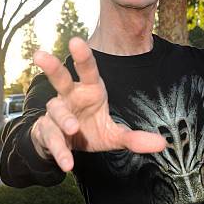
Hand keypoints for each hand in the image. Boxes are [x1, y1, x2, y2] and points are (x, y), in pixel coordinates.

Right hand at [30, 37, 165, 171]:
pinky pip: (51, 138)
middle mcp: (69, 97)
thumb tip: (162, 143)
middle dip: (51, 67)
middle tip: (40, 55)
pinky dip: (59, 150)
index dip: (82, 56)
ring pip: (56, 110)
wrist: (66, 147)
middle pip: (60, 79)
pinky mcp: (46, 132)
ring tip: (73, 128)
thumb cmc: (91, 130)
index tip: (76, 41)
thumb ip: (135, 138)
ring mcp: (56, 113)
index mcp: (89, 91)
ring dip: (64, 118)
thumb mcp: (114, 136)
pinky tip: (67, 162)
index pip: (87, 71)